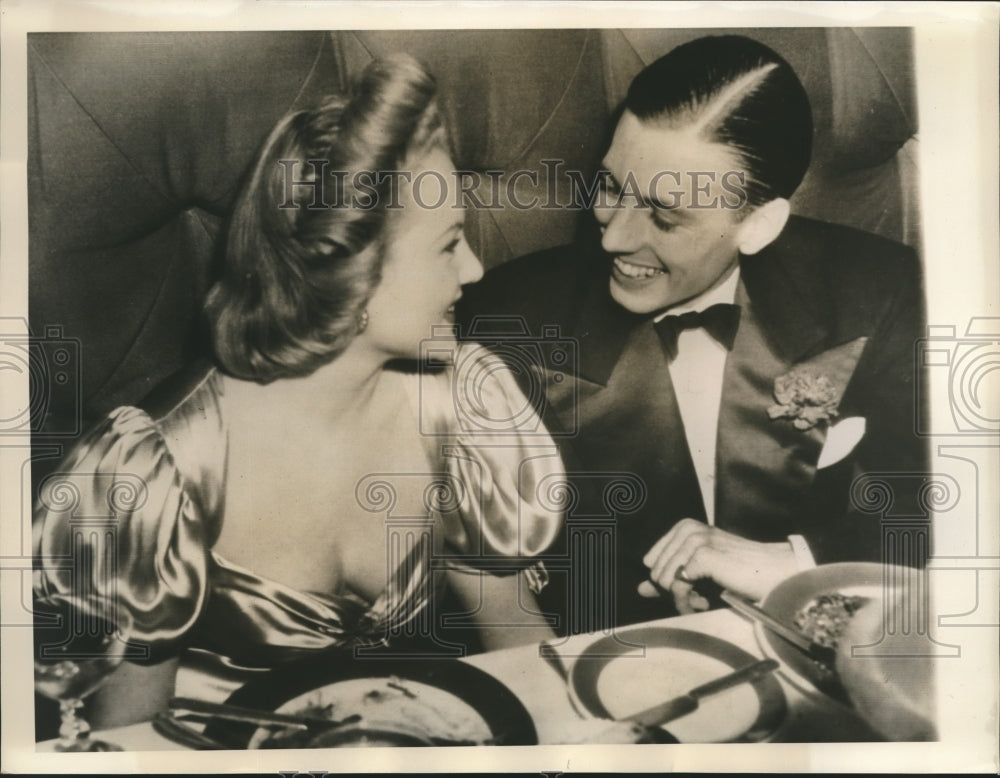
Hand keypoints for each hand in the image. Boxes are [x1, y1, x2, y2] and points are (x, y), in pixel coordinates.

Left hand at [637, 519, 799, 612]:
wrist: (774, 572)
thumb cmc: (741, 571)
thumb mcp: (700, 573)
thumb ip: (670, 578)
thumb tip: (640, 589)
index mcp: (684, 527)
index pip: (651, 562)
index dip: (666, 582)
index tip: (688, 591)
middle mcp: (687, 529)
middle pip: (655, 572)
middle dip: (673, 593)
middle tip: (698, 600)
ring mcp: (695, 540)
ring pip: (663, 580)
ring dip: (680, 600)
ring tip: (702, 602)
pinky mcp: (703, 554)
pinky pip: (677, 587)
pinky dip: (686, 602)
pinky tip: (704, 604)